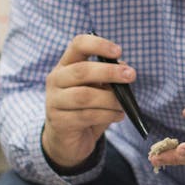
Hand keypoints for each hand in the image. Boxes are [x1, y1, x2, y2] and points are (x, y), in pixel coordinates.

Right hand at [40, 33, 134, 169]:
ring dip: (110, 99)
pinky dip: (107, 115)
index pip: (78, 45)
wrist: (67, 139)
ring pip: (84, 96)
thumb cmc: (86, 108)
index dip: (98, 44)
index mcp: (66, 65)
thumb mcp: (99, 89)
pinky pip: (86, 116)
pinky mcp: (59, 121)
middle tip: (131, 75)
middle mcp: (56, 80)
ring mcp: (54, 101)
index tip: (119, 51)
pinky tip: (118, 115)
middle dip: (109, 72)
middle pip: (81, 71)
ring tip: (124, 104)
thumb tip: (124, 67)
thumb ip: (109, 77)